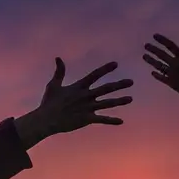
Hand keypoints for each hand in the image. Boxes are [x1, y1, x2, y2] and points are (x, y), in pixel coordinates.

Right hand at [15, 59, 133, 146]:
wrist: (46, 119)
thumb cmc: (49, 102)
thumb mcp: (53, 84)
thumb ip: (59, 71)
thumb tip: (58, 58)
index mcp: (79, 87)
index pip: (95, 75)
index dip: (105, 69)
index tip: (116, 64)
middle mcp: (86, 96)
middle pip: (106, 88)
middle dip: (119, 84)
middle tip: (131, 81)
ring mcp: (87, 107)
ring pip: (107, 103)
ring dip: (120, 100)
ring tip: (130, 98)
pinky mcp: (87, 119)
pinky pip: (102, 119)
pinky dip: (111, 120)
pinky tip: (121, 121)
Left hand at [142, 35, 178, 98]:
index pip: (170, 45)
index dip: (162, 40)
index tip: (154, 36)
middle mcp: (175, 64)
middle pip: (161, 55)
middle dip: (153, 49)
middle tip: (146, 45)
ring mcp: (172, 74)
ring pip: (159, 66)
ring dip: (151, 61)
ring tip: (144, 56)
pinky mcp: (172, 83)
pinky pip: (162, 78)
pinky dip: (157, 75)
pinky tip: (152, 72)